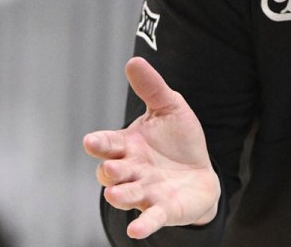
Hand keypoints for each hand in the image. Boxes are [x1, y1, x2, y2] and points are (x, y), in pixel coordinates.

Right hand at [83, 57, 220, 239]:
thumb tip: (134, 60)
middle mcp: (132, 171)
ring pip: (127, 196)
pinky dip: (143, 224)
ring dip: (121, 196)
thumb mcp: (169, 108)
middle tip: (112, 168)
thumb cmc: (178, 141)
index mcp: (129, 146)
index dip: (100, 143)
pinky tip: (136, 231)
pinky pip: (150, 218)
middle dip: (110, 171)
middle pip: (113, 173)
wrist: (200, 173)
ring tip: (116, 195)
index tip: (90, 141)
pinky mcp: (162, 210)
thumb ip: (152, 88)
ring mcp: (145, 192)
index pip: (108, 145)